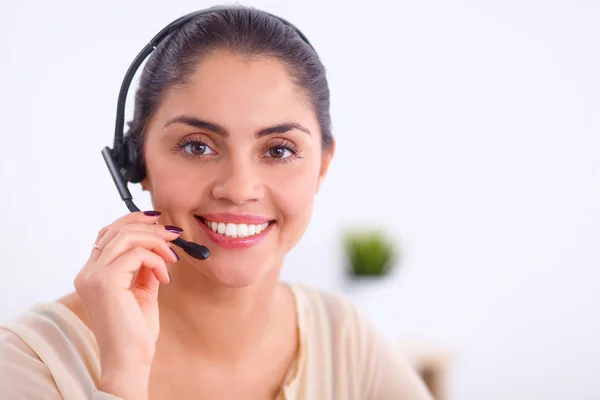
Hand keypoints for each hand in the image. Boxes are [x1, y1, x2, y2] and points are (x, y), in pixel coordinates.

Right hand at [74, 211, 181, 398]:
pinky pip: (137, 254)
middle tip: (174, 235)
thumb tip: (159, 246)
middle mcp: (87, 272)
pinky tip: (165, 277)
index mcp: (92, 274)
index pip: (107, 234)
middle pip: (116, 230)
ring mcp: (93, 276)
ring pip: (126, 237)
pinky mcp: (105, 281)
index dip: (132, 221)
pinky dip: (156, 261)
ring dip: (155, 241)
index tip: (157, 220)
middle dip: (149, 227)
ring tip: (172, 257)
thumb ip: (145, 268)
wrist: (130, 359)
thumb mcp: (142, 291)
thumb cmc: (135, 331)